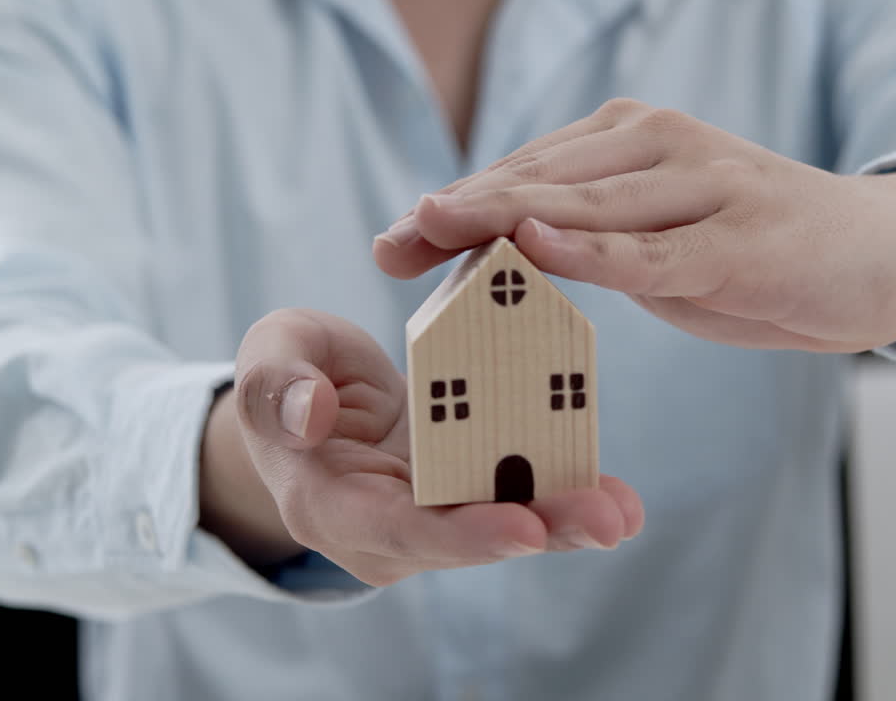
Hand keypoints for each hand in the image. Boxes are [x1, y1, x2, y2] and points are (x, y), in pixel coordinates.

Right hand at [198, 309, 643, 585]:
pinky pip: (516, 497)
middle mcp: (384, 530)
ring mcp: (428, 518)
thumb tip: (310, 415)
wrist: (315, 402)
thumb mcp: (271, 355)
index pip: (397, 528)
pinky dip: (564, 494)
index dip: (460, 532)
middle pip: (467, 539)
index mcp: (327, 503)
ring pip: (503, 524)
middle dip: (541, 530)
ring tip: (624, 510)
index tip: (521, 525)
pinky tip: (618, 496)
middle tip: (607, 520)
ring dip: (566, 519)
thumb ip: (277, 382)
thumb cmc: (290, 376)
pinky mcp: (464, 495)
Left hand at [373, 99, 895, 355]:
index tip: (391, 246)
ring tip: (432, 229)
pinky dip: (595, 252)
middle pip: (540, 182)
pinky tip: (539, 245)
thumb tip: (509, 262)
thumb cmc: (753, 251)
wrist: (878, 253)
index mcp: (630, 145)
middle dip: (457, 215)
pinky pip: (656, 251)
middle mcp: (660, 149)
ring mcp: (704, 188)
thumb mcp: (660, 249)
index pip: (526, 176)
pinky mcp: (741, 238)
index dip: (454, 212)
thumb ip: (593, 246)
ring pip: (587, 206)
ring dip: (503, 221)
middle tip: (390, 242)